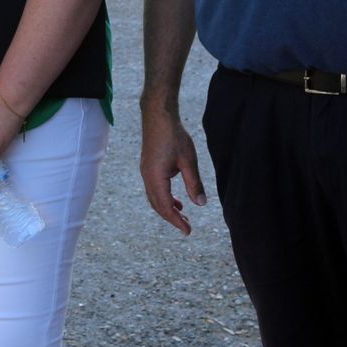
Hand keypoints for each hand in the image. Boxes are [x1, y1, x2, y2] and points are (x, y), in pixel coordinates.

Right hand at [139, 101, 206, 235]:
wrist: (158, 115)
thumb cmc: (173, 136)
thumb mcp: (188, 161)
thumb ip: (194, 183)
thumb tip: (200, 204)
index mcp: (155, 178)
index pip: (165, 206)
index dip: (176, 220)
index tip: (188, 231)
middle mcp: (147, 177)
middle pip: (157, 205)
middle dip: (172, 217)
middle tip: (187, 227)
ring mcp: (146, 172)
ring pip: (155, 197)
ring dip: (168, 208)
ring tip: (183, 215)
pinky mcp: (148, 167)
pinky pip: (155, 189)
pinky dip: (165, 198)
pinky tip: (178, 199)